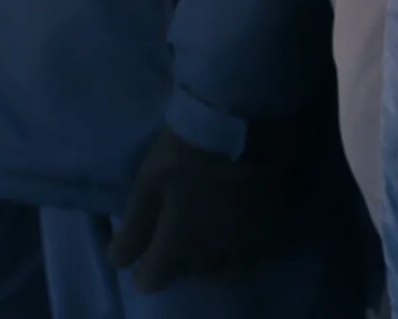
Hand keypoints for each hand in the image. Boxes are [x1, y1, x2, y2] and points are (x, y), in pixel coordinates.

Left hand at [104, 124, 297, 293]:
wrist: (250, 117)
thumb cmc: (190, 147)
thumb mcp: (149, 181)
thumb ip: (135, 226)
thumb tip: (121, 259)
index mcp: (181, 246)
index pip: (151, 280)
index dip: (142, 264)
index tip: (142, 242)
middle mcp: (216, 256)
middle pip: (189, 274)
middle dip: (179, 257)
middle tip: (178, 223)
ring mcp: (250, 245)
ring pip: (224, 267)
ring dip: (212, 254)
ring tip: (210, 223)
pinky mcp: (276, 228)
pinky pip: (254, 252)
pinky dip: (242, 243)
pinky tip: (238, 218)